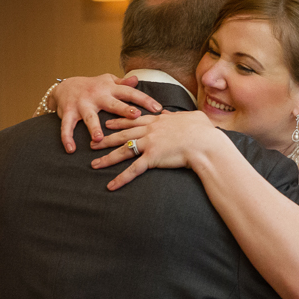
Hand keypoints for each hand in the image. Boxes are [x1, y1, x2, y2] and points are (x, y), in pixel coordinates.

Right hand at [50, 74, 162, 152]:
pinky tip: (71, 149)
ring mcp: (82, 104)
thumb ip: (122, 83)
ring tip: (99, 139)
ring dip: (93, 128)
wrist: (64, 86)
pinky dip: (67, 137)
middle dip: (124, 110)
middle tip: (135, 116)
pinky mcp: (67, 112)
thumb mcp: (108, 81)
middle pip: (112, 103)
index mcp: (110, 89)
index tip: (158, 108)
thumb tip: (137, 79)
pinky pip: (66, 126)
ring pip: (89, 117)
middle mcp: (97, 96)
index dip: (144, 100)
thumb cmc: (92, 86)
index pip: (130, 93)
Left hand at [91, 111, 222, 189]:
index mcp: (158, 120)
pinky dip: (121, 179)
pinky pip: (133, 170)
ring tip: (94, 163)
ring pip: (123, 150)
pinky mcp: (152, 158)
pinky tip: (111, 186)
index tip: (108, 123)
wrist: (205, 142)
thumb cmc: (203, 130)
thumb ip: (176, 115)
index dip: (119, 122)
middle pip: (123, 134)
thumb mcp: (190, 116)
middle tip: (93, 141)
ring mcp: (149, 143)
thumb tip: (169, 113)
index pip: (134, 120)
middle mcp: (150, 130)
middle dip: (106, 138)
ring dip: (107, 157)